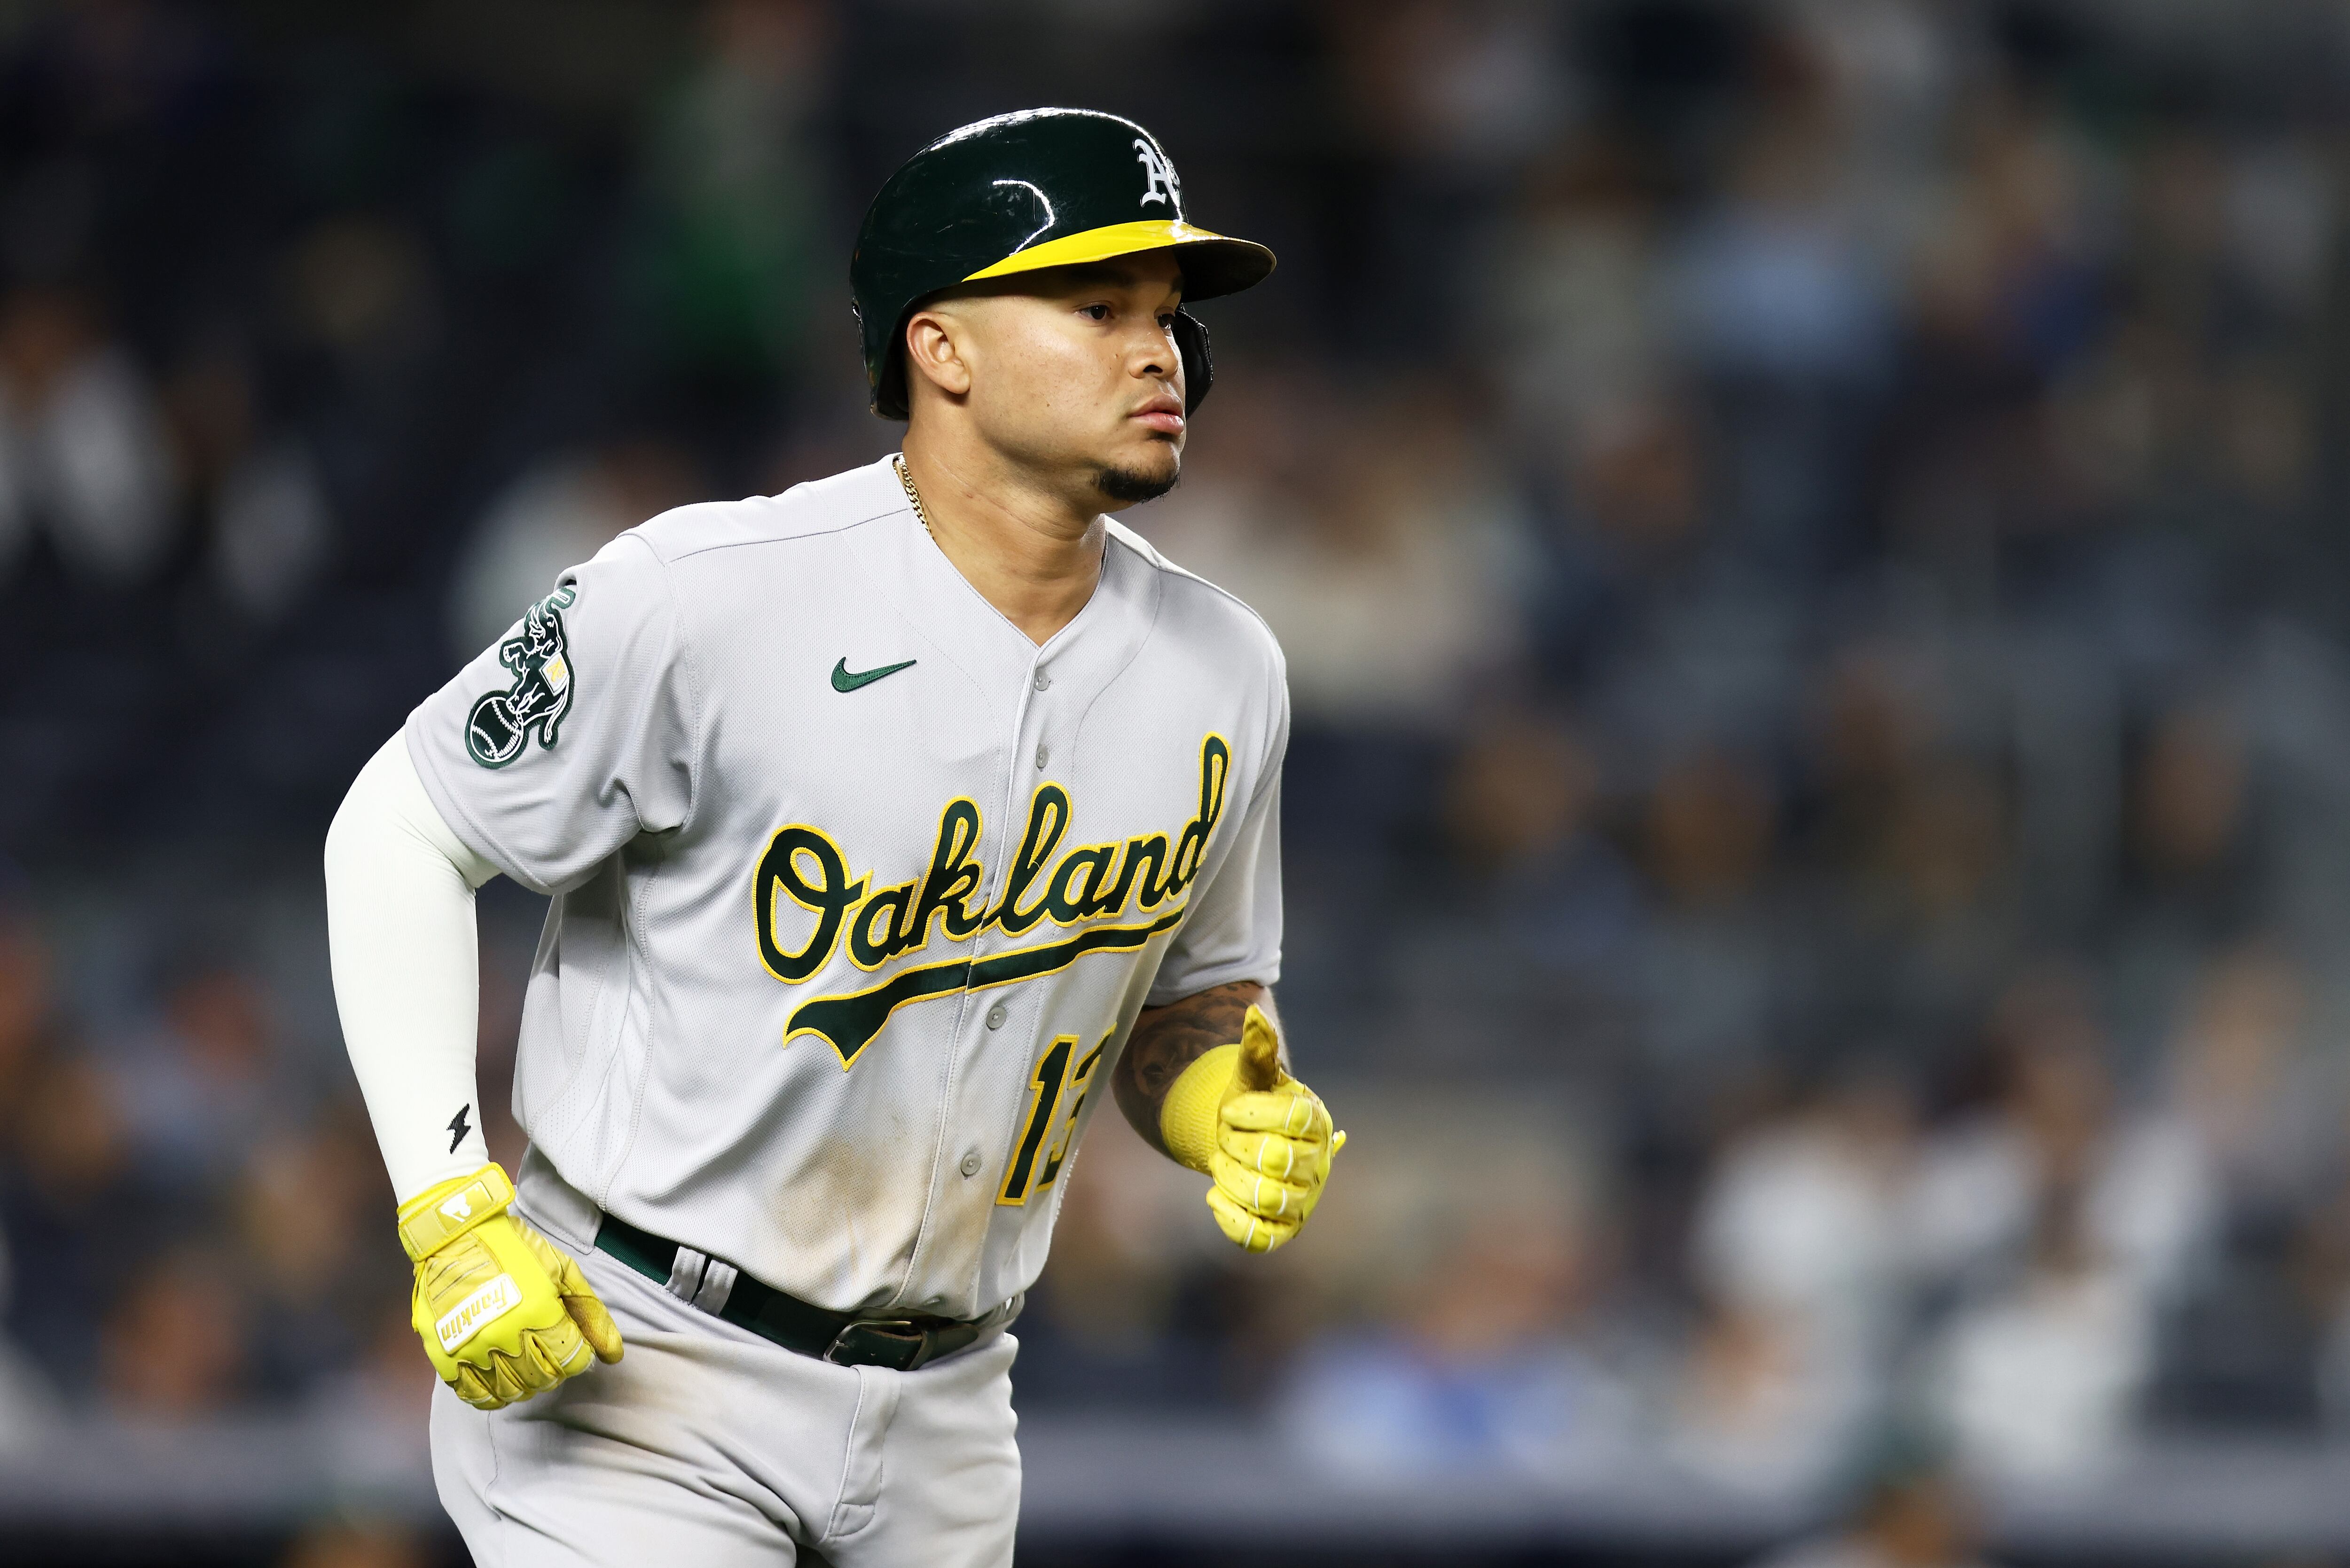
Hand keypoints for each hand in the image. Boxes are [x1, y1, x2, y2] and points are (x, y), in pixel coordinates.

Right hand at [398, 1165, 622, 1409]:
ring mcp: (472, 1349)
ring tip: (524, 1362)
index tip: (571, 1342)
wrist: (455, 1235)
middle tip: (548, 1350)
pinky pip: (474, 1395)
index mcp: (538, 1313)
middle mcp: (504, 1337)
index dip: (579, 1354)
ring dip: (526, 1383)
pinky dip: (491, 1395)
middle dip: (555, 1369)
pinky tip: (499, 1379)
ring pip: (512, 1391)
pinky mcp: (444, 1356)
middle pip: (544, 1379)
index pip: (574, 1361)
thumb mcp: (561, 1271)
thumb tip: (614, 1355)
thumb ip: (591, 1313)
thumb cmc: (514, 1249)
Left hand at [1161, 1004, 1344, 1253]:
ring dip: (1230, 1178)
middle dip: (1237, 1146)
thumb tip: (1252, 1012)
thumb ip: (1256, 1048)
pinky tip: (1214, 1196)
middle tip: (1225, 1137)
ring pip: (1266, 1199)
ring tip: (1222, 1163)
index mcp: (1317, 1121)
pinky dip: (1231, 1220)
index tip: (1229, 1109)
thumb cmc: (1251, 1106)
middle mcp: (1318, 1164)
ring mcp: (1303, 1201)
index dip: (1254, 1113)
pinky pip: (1260, 1239)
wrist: (1242, 1143)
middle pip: (1277, 1161)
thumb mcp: (1250, 1076)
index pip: (1296, 1119)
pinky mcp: (1283, 1231)